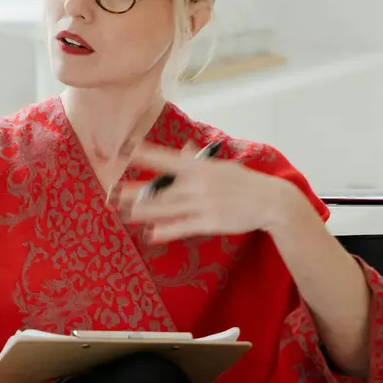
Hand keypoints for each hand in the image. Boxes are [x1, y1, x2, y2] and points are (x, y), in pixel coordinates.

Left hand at [114, 142, 305, 243]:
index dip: (147, 155)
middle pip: (161, 189)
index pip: (168, 159)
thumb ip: (198, 159)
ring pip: (167, 209)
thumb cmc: (243, 182)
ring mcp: (204, 205)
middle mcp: (199, 185)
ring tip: (124, 212)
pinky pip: (183, 227)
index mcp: (200, 168)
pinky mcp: (210, 223)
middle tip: (112, 192)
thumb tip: (183, 148)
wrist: (270, 201)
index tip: (127, 151)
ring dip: (144, 211)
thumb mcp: (221, 165)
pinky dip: (167, 231)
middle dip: (135, 192)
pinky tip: (151, 234)